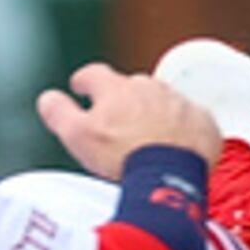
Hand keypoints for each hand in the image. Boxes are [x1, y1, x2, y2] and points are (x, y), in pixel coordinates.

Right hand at [36, 61, 219, 178]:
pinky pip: (191, 120)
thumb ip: (59, 113)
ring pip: (163, 101)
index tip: (80, 86)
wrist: (170, 174)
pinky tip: (178, 146)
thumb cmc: (121, 157)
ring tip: (149, 139)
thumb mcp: (77, 136)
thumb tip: (46, 98)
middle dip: (124, 100)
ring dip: (155, 114)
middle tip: (118, 123)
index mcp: (116, 89)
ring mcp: (179, 102)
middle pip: (132, 87)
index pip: (94, 74)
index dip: (85, 81)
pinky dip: (184, 129)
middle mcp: (150, 88)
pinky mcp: (203, 121)